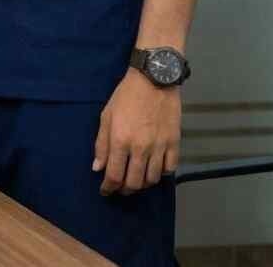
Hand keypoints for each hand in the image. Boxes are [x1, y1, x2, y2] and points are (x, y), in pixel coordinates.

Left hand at [93, 68, 180, 195]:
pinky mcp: (175, 144)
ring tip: (136, 180)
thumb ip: (102, 144)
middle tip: (120, 188)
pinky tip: (154, 169)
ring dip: (142, 184)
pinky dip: (161, 174)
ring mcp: (160, 148)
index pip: (114, 175)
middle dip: (125, 190)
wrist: (154, 80)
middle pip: (134, 183)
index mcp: (120, 141)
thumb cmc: (126, 96)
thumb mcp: (106, 116)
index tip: (105, 191)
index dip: (108, 188)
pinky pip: (169, 169)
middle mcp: (140, 149)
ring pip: (152, 180)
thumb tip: (97, 168)